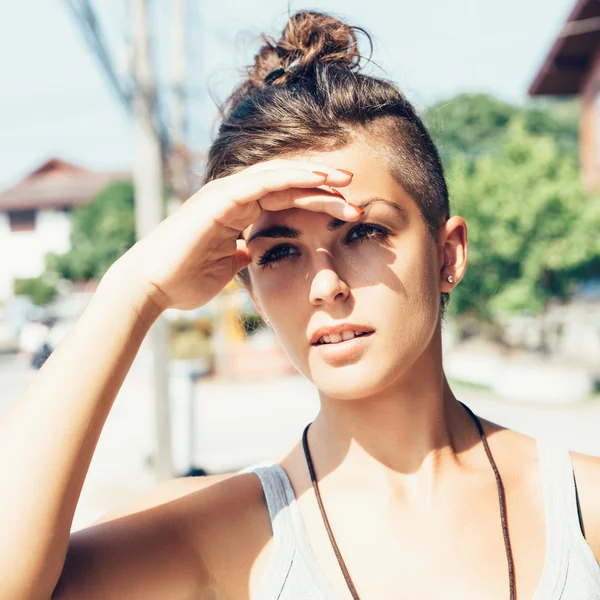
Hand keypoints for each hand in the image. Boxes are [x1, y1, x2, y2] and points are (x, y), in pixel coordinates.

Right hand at [108, 159, 358, 312]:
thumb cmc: (184, 280)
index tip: (347, 213)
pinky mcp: (218, 198)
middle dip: (322, 188)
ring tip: (343, 180)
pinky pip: (260, 181)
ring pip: (277, 176)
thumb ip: (242, 255)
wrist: (152, 288)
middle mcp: (234, 198)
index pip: (286, 202)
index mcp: (239, 214)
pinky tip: (315, 178)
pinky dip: (289, 177)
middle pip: (288, 186)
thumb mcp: (226, 269)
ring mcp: (226, 195)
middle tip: (355, 192)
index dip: (317, 204)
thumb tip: (254, 253)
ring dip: (312, 176)